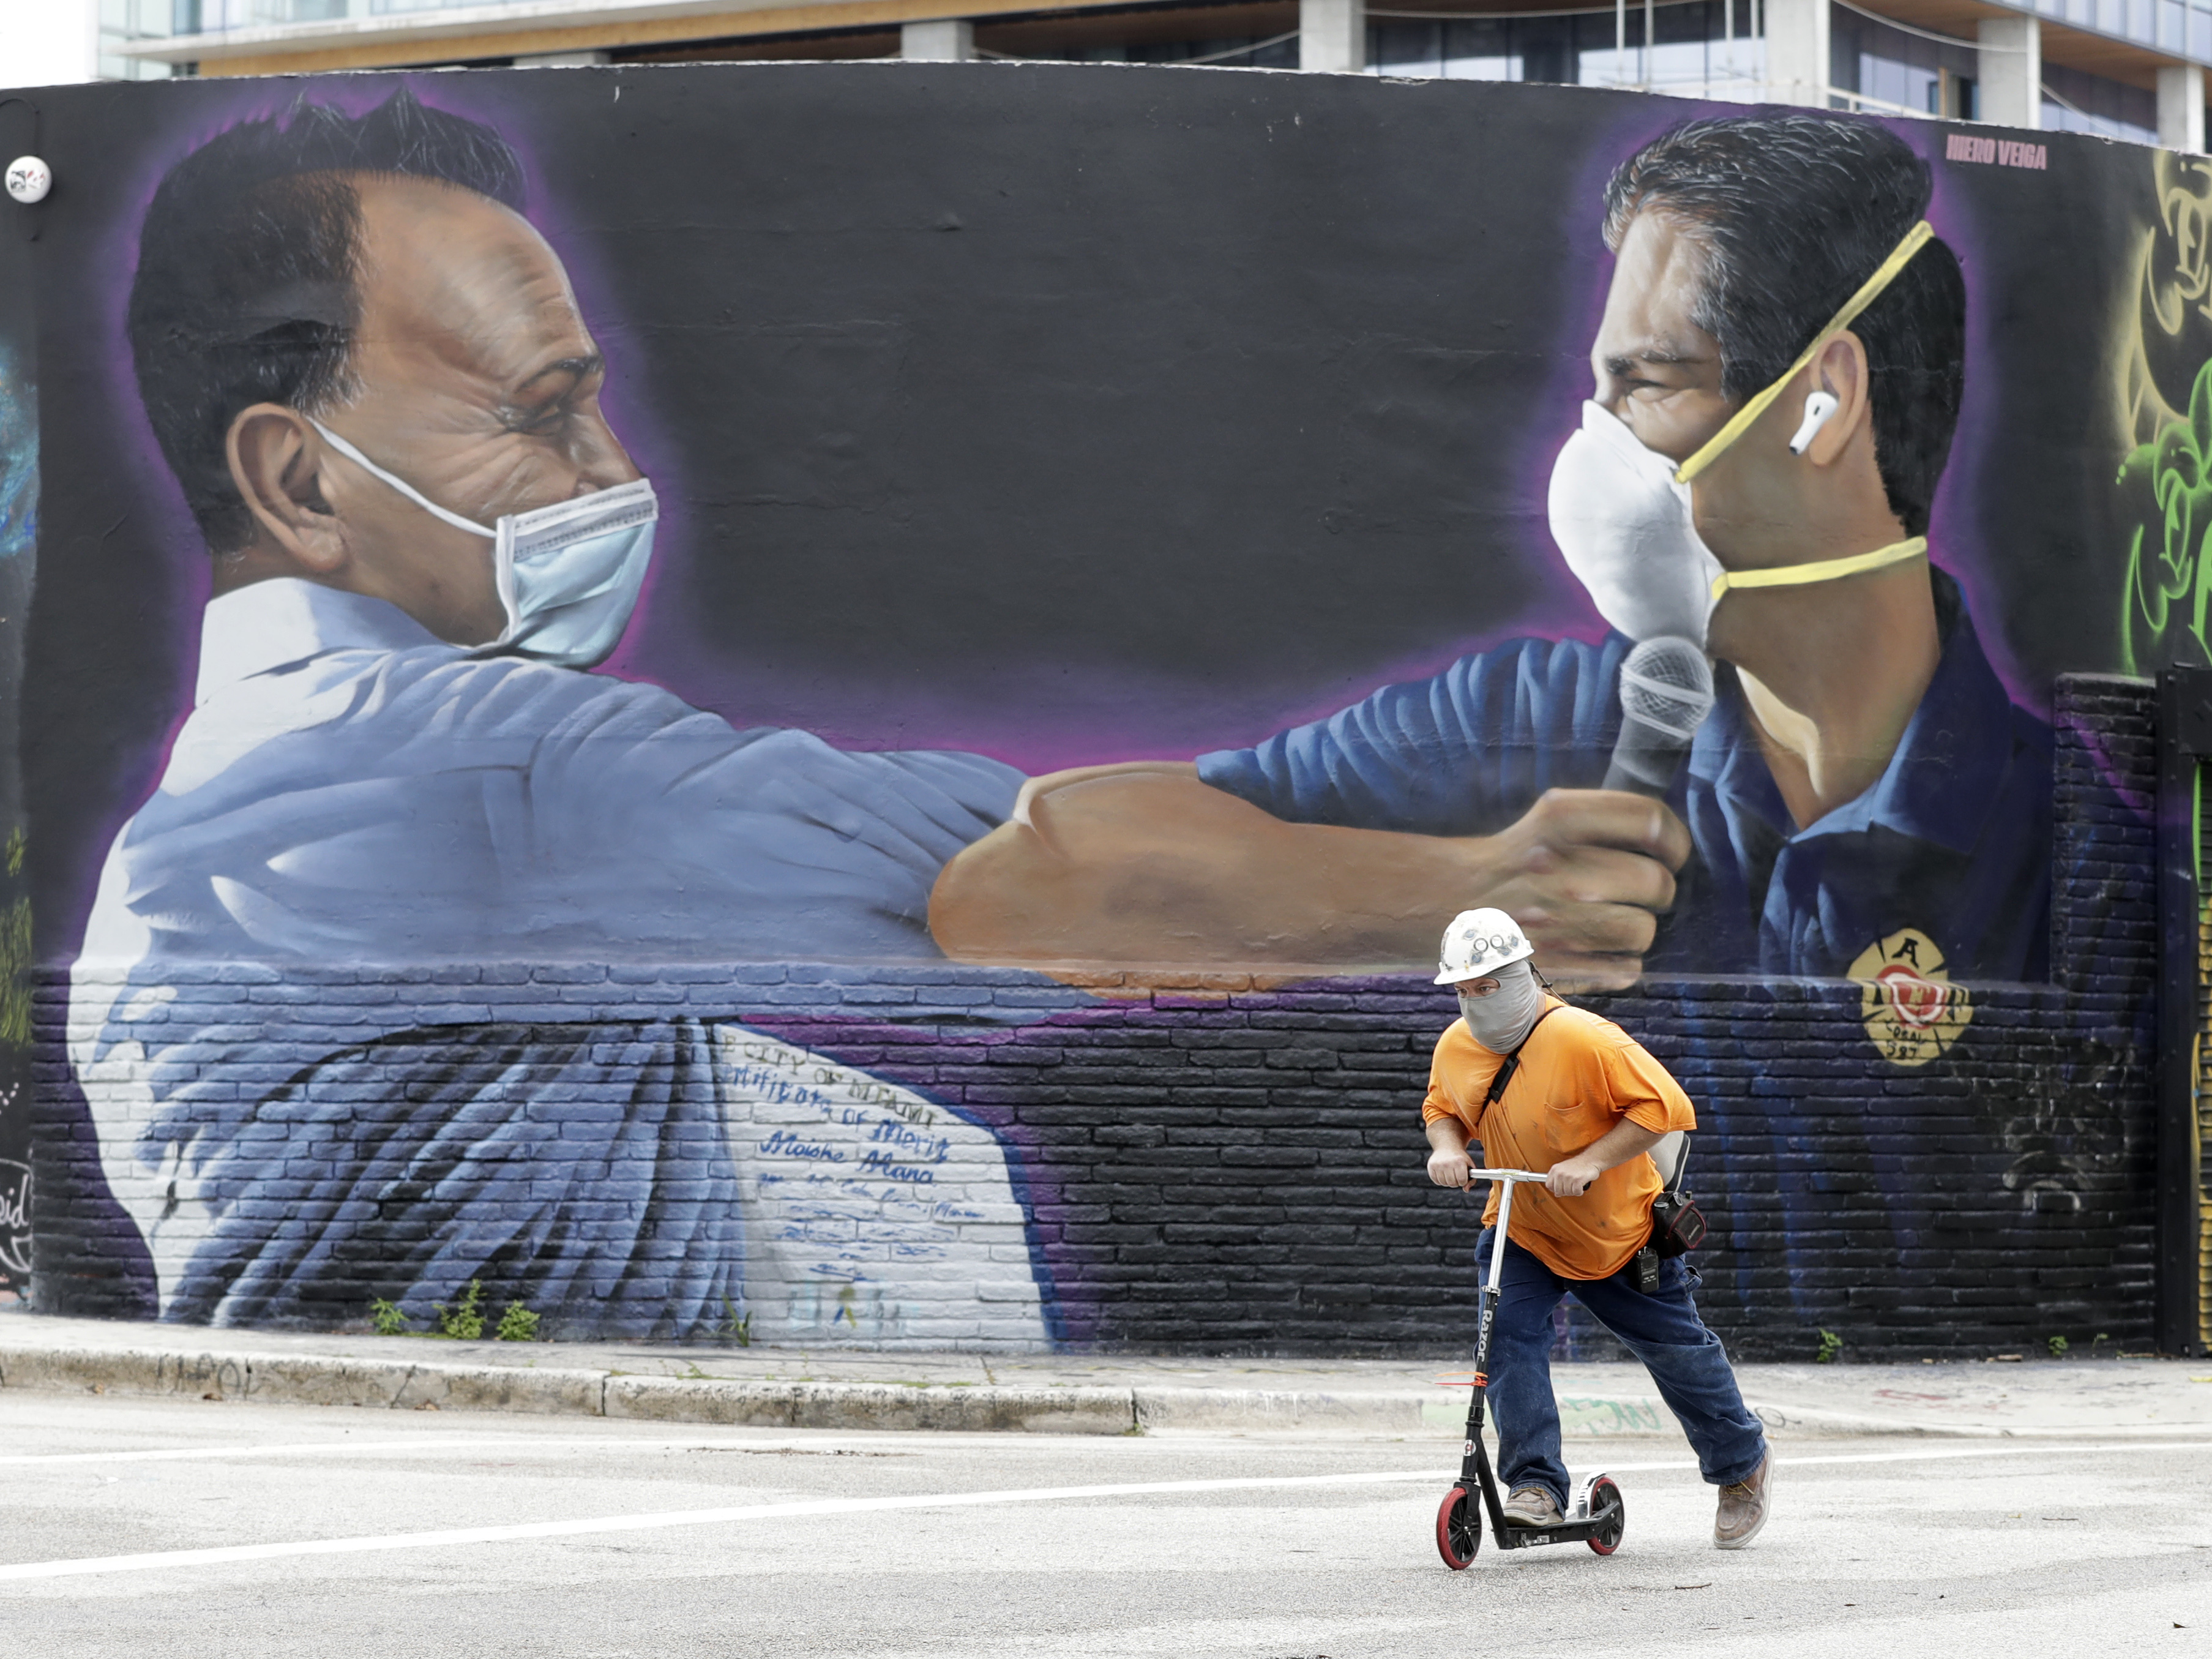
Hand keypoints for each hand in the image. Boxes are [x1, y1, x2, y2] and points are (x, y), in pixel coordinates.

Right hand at [1427, 1146, 1474, 1189]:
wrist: (1447, 1146)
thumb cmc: (1459, 1158)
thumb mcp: (1469, 1165)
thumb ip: (1471, 1179)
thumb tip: (1466, 1190)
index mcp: (1459, 1162)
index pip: (1462, 1181)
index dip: (1463, 1182)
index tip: (1463, 1178)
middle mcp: (1448, 1163)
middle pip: (1452, 1183)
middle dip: (1456, 1182)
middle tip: (1456, 1176)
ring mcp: (1438, 1164)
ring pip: (1444, 1183)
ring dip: (1448, 1182)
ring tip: (1450, 1174)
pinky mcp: (1431, 1166)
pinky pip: (1436, 1181)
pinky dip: (1440, 1180)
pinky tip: (1443, 1174)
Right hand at [1461, 789, 1690, 989]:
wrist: (1453, 902)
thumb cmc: (1518, 858)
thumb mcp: (1554, 813)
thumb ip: (1610, 817)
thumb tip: (1672, 838)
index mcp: (1561, 819)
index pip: (1651, 823)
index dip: (1675, 841)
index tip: (1671, 852)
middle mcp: (1562, 868)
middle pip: (1656, 882)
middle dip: (1658, 889)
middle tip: (1640, 890)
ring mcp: (1559, 919)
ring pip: (1644, 930)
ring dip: (1638, 928)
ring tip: (1615, 921)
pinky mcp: (1557, 963)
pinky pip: (1627, 968)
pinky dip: (1622, 962)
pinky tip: (1600, 948)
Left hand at [1546, 1155, 1604, 1197]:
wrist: (1590, 1159)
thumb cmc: (1578, 1165)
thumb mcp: (1563, 1169)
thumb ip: (1557, 1181)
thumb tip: (1556, 1194)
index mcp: (1555, 1169)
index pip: (1549, 1185)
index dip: (1555, 1189)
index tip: (1560, 1188)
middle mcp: (1560, 1173)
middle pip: (1558, 1191)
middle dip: (1565, 1192)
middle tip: (1571, 1187)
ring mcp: (1568, 1176)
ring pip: (1567, 1193)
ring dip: (1573, 1191)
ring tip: (1576, 1185)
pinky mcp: (1577, 1180)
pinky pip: (1576, 1192)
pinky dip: (1579, 1192)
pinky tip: (1581, 1186)